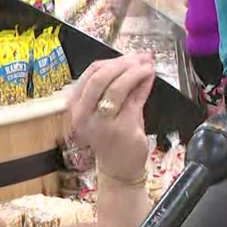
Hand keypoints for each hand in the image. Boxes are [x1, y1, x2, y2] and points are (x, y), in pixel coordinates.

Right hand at [71, 54, 155, 180]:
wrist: (119, 169)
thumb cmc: (114, 137)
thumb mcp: (113, 108)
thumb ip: (125, 85)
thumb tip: (141, 58)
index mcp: (76, 107)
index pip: (90, 74)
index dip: (111, 61)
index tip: (129, 56)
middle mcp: (84, 115)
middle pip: (100, 77)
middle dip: (122, 64)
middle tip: (139, 59)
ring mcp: (102, 122)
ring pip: (116, 87)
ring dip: (134, 71)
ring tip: (147, 66)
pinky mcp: (122, 128)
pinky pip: (133, 99)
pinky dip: (143, 83)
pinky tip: (150, 77)